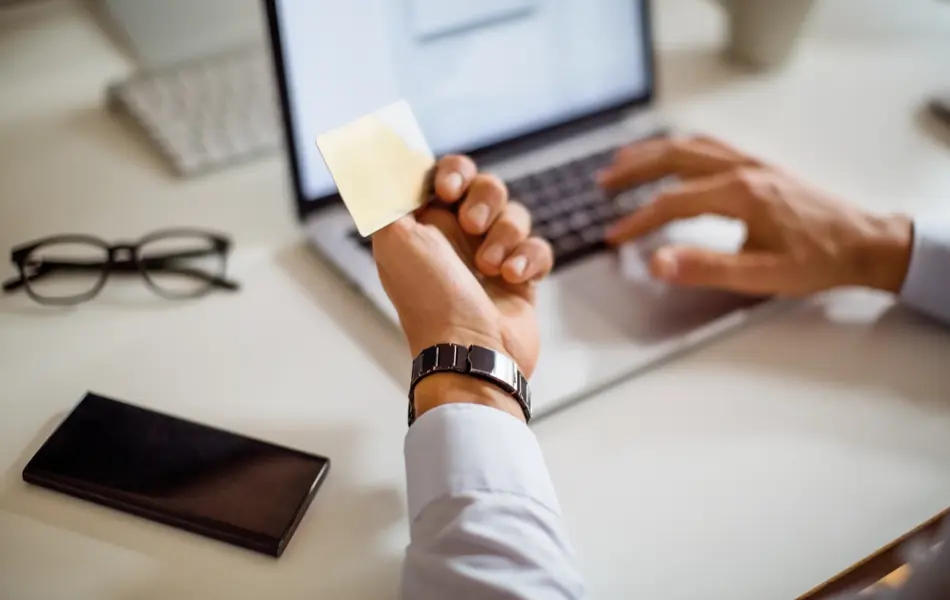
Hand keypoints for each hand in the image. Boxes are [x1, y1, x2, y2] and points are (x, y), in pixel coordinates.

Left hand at [372, 156, 553, 418]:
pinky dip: (529, 258)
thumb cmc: (430, 299)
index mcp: (424, 226)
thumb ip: (384, 191)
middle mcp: (457, 239)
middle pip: (487, 187)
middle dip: (485, 199)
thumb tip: (374, 154)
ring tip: (490, 266)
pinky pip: (538, 247)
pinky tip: (513, 278)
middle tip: (471, 225)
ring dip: (506, 235)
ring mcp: (492, 259)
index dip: (452, 173)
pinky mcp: (521, 279)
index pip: (444, 176)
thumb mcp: (394, 237)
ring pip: (515, 215)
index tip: (447, 189)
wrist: (470, 353)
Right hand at [599, 136, 913, 295]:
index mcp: (740, 193)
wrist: (865, 243)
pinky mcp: (761, 167)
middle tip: (603, 182)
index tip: (614, 237)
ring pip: (692, 145)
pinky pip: (712, 145)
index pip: (672, 202)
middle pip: (674, 157)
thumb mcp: (761, 275)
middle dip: (634, 169)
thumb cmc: (818, 261)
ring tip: (624, 161)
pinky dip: (682, 146)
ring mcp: (753, 163)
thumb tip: (657, 263)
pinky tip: (673, 154)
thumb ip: (704, 268)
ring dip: (653, 151)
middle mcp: (743, 169)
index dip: (638, 220)